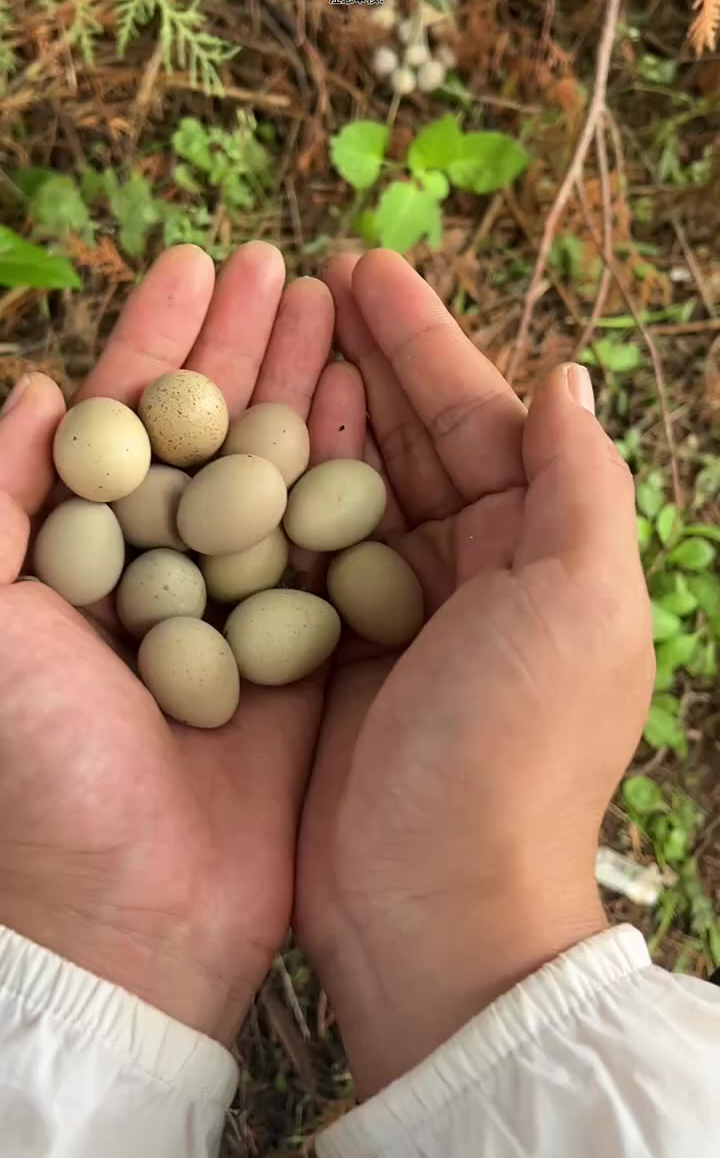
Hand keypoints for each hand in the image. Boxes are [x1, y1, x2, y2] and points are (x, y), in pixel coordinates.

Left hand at [0, 243, 363, 1044]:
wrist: (129, 913)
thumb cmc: (36, 767)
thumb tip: (30, 387)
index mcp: (80, 554)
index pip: (125, 419)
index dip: (161, 337)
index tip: (200, 261)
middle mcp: (161, 567)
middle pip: (211, 431)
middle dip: (247, 344)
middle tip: (289, 263)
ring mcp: (238, 604)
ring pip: (278, 473)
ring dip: (307, 390)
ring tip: (340, 310)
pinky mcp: (304, 650)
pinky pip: (331, 545)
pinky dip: (351, 476)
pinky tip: (375, 411)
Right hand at [297, 250, 654, 1096]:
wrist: (435, 906)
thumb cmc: (513, 749)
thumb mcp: (580, 603)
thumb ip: (582, 482)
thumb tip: (569, 376)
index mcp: (541, 549)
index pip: (478, 417)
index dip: (424, 340)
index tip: (367, 268)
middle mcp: (474, 572)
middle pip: (411, 439)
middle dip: (364, 358)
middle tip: (303, 280)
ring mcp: (398, 612)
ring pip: (352, 484)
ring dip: (316, 411)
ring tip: (268, 337)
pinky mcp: (329, 654)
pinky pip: (302, 551)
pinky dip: (278, 494)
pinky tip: (241, 444)